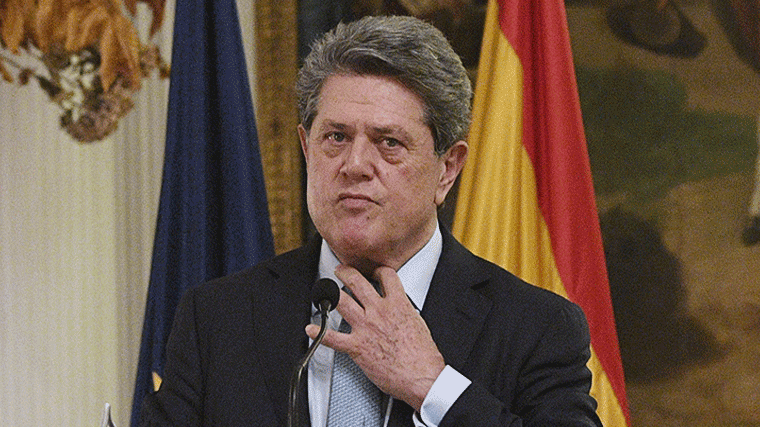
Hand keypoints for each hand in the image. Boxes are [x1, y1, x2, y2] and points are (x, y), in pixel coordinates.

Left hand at [305, 265, 445, 410]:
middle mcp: (379, 312)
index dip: (379, 271)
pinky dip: (318, 333)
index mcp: (398, 305)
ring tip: (325, 289)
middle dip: (346, 272)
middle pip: (357, 282)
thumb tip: (401, 310)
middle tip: (341, 270)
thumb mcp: (419, 323)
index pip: (387, 276)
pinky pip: (332, 338)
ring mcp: (366, 327)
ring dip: (330, 293)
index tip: (375, 273)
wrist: (421, 376)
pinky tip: (311, 329)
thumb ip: (406, 312)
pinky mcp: (357, 346)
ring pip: (342, 302)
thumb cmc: (423, 356)